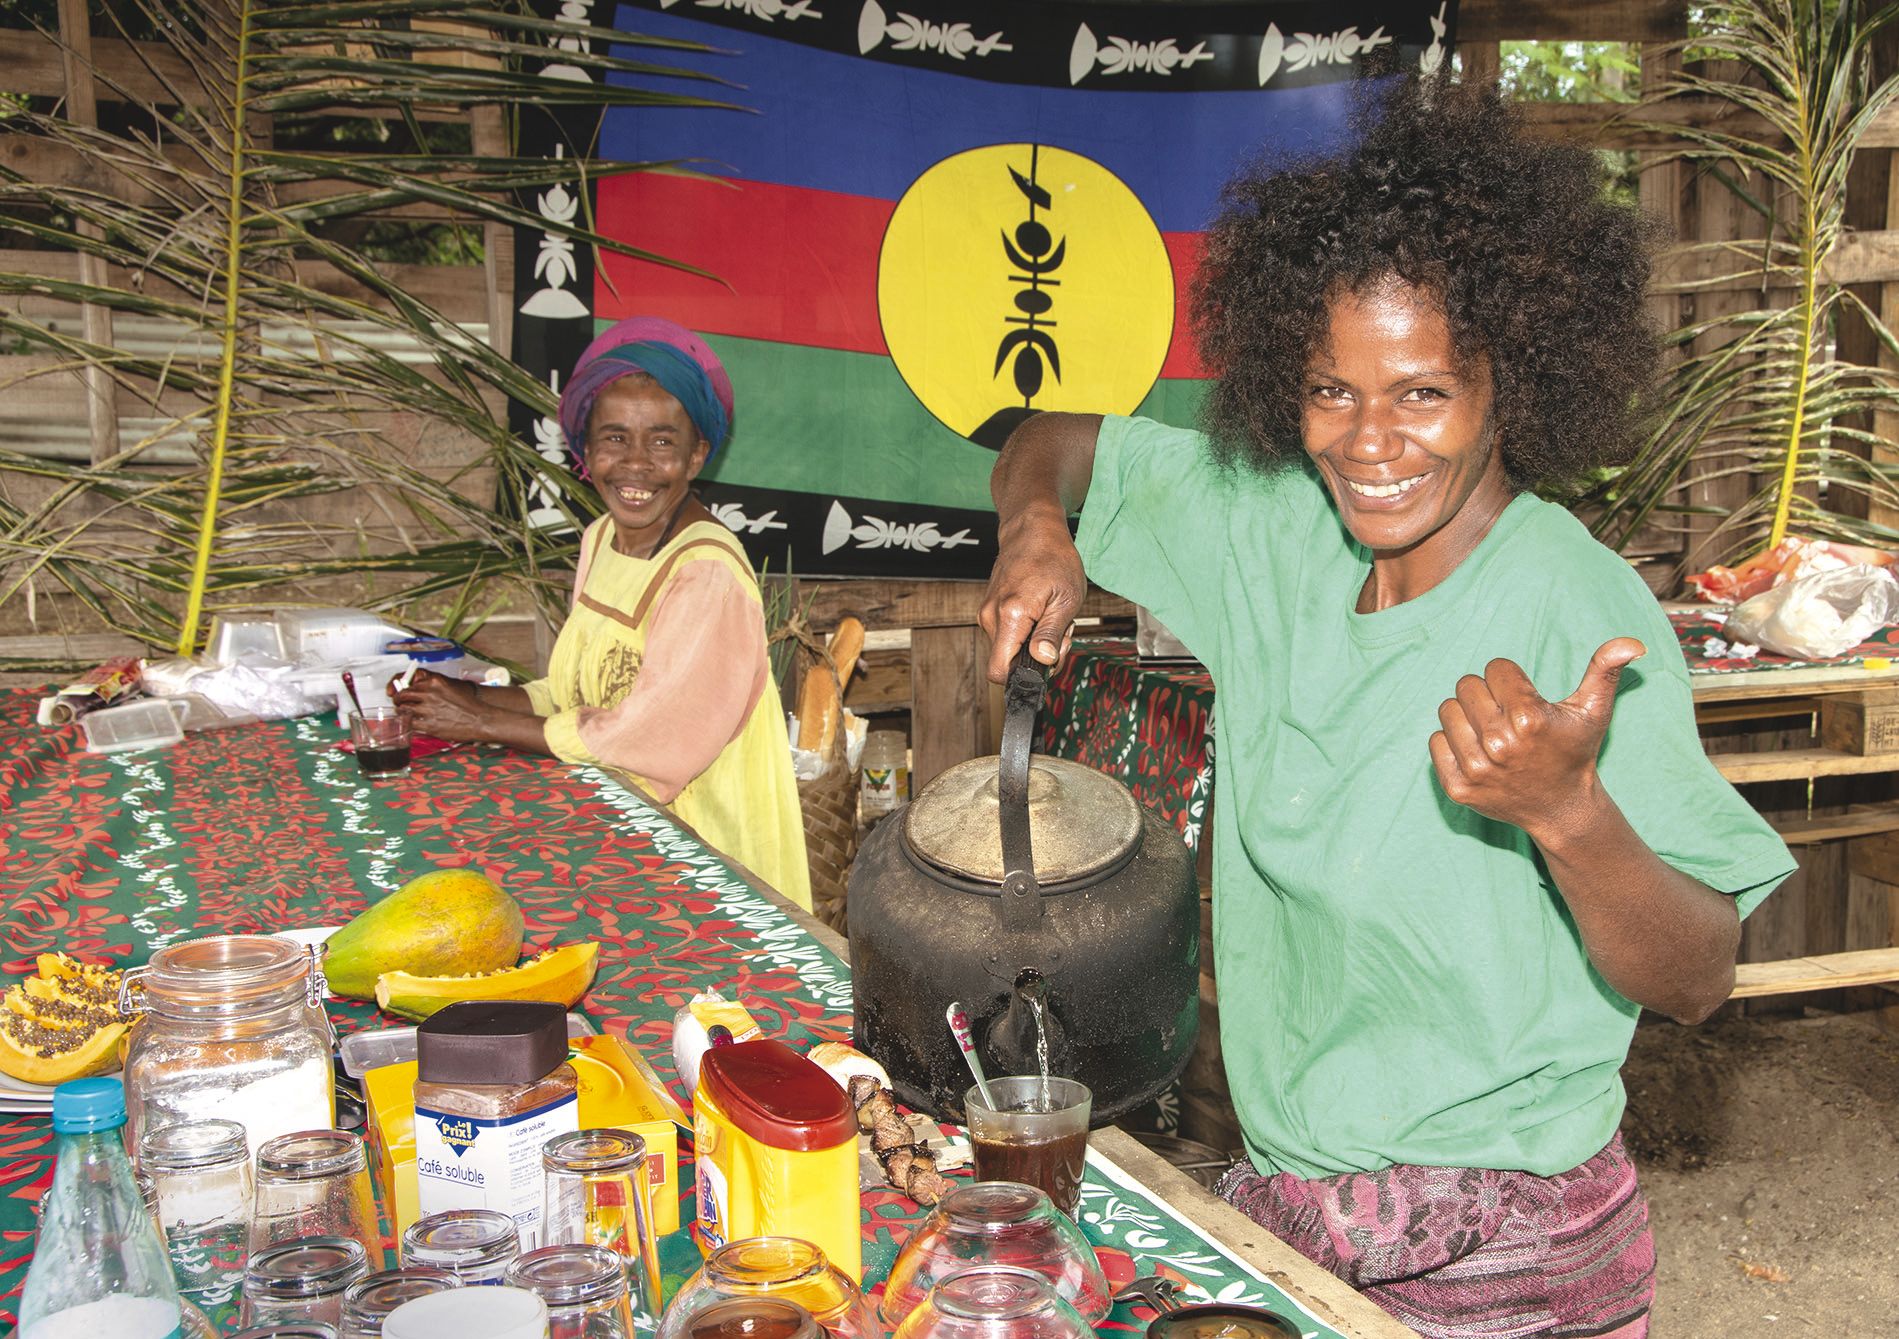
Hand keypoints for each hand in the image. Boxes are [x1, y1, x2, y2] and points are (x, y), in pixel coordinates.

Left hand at [389, 670, 487, 741]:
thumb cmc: (467, 705)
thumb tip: (415, 692)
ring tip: (405, 715)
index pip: (409, 683)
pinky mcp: (429, 724)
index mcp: (434, 682)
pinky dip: (409, 724)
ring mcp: (429, 709)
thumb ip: (431, 688)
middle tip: (400, 704)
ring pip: (404, 709)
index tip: (400, 693)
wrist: (480, 719)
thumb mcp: (449, 688)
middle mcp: (430, 693)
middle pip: (403, 695)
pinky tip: (412, 724)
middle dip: (399, 700)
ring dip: (403, 712)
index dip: (402, 689)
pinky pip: (411, 723)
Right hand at [979, 509, 1085, 682]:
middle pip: (1008, 662)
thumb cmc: (1053, 558)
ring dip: (1034, 643)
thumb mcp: (1066, 598)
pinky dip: (1026, 631)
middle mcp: (991, 617)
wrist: (1032, 529)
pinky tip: (1040, 612)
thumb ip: (1052, 633)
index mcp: (1010, 616)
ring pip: (1009, 649)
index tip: (1046, 663)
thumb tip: (1044, 661)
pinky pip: (1007, 634)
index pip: (999, 672)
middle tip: (1060, 632)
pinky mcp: (990, 609)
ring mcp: (987, 612)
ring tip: (1051, 616)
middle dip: (1037, 657)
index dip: (1023, 678)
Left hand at [1428, 637, 1645, 839]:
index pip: (1495, 668)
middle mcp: (1499, 744)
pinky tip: (1478, 753)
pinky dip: (1452, 743)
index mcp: (1528, 718)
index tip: (1524, 700)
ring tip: (1491, 733)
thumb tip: (1634, 643)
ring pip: (1447, 710)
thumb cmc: (1574, 752)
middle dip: (1486, 694)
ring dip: (1467, 717)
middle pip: (1466, 685)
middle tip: (1506, 715)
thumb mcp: (1593, 711)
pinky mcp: (1458, 787)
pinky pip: (1435, 741)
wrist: (1561, 809)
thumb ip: (1605, 670)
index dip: (1511, 680)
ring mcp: (1476, 769)